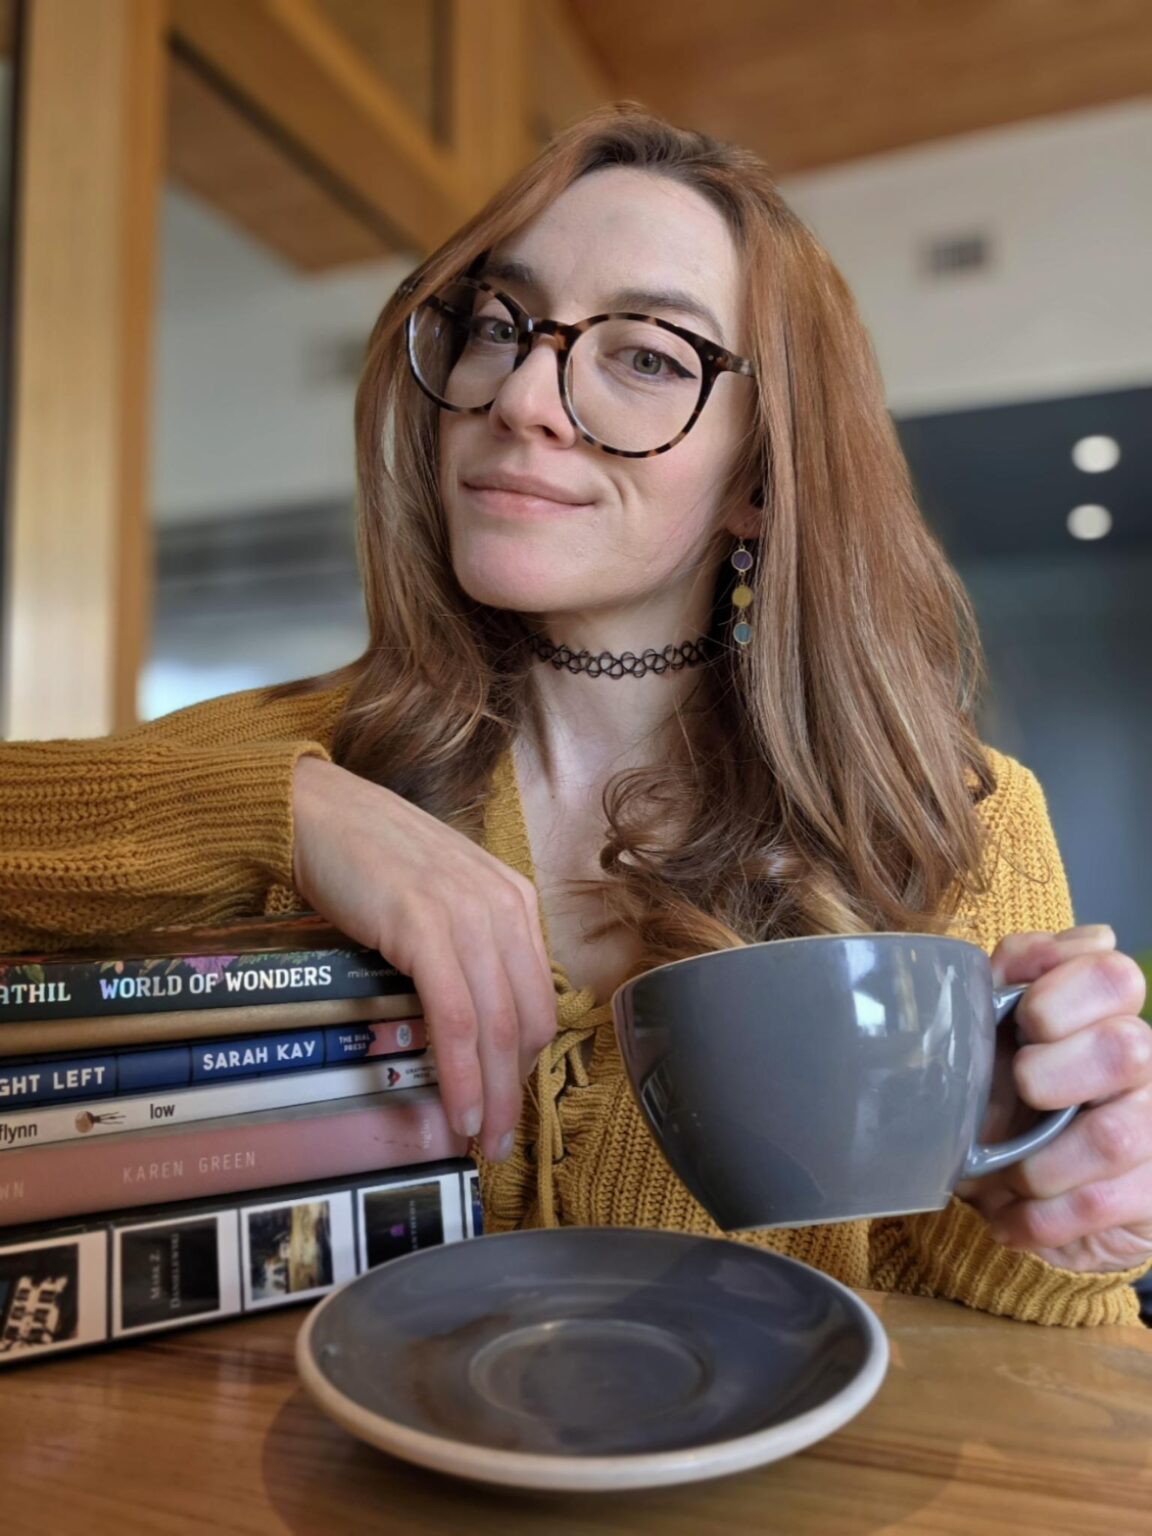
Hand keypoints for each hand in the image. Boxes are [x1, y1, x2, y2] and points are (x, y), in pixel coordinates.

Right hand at [292, 755, 555, 1161]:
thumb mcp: (438, 896)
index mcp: (513, 899)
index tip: (510, 1102)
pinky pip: (455, 1016)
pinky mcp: (423, 925)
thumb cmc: (368, 856)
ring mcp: (466, 913)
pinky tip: (458, 1108)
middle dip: (517, 1090)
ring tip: (482, 1138)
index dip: (528, 1061)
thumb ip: (466, 943)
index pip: (538, 997)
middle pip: (526, 1019)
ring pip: (496, 1026)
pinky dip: (461, 1071)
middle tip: (500, 1140)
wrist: (314, 811)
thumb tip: (472, 1017)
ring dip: (493, 1094)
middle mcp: (502, 906)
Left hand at [958, 925, 1151, 1271]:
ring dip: (1038, 1164)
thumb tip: (1059, 949)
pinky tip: (1012, 1219)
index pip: (1113, 974)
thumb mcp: (990, 1027)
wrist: (1018, 1192)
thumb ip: (1015, 972)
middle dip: (1048, 1076)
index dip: (1059, 997)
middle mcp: (1145, 1061)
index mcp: (1105, 1010)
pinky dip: (1042, 1217)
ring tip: (1006, 1175)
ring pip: (1114, 1136)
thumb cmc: (1002, 1093)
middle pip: (1126, 1048)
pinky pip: (1104, 1203)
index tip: (1021, 1023)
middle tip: (1020, 1093)